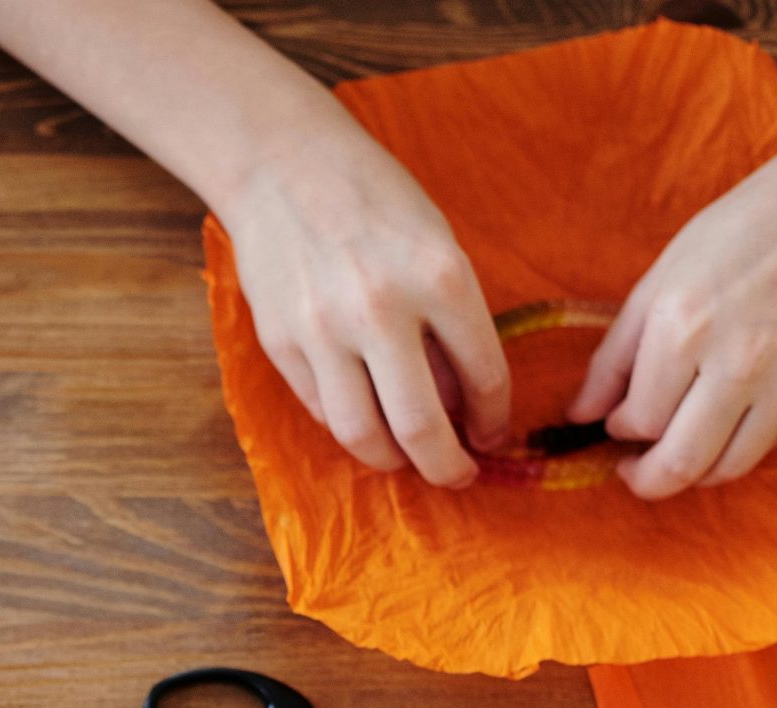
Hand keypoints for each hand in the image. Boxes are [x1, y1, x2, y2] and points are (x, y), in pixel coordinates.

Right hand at [219, 128, 510, 486]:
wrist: (282, 164)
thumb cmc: (373, 197)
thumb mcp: (435, 243)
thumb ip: (451, 320)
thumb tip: (463, 402)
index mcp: (440, 276)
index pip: (484, 376)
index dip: (495, 419)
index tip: (494, 434)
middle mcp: (382, 309)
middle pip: (421, 426)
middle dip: (447, 466)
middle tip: (458, 474)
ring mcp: (324, 331)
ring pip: (362, 433)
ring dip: (392, 460)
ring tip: (405, 458)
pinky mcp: (281, 342)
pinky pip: (322, 409)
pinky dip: (348, 425)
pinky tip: (364, 416)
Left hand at [568, 109, 776, 499]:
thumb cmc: (736, 239)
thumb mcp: (658, 282)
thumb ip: (613, 357)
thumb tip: (579, 417)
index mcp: (684, 327)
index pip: (639, 421)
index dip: (620, 431)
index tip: (619, 423)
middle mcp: (738, 360)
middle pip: (680, 463)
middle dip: (647, 480)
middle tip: (635, 471)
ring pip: (727, 467)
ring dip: (694, 473)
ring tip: (679, 451)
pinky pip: (770, 445)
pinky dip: (740, 446)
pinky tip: (727, 420)